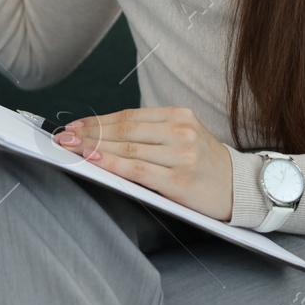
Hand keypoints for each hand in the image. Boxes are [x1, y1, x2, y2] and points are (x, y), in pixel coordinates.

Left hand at [55, 106, 235, 219]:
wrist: (241, 188)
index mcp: (179, 116)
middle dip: (88, 133)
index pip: (127, 116)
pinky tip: (93, 161)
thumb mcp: (183, 138)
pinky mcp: (180, 180)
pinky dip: (111, 163)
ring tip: (70, 148)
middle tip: (62, 137)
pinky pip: (137, 170)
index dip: (97, 121)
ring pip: (127, 148)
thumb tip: (102, 135)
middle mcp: (180, 131)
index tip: (73, 125)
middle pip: (123, 130)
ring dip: (93, 147)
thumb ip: (150, 133)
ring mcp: (181, 155)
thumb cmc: (204, 164)